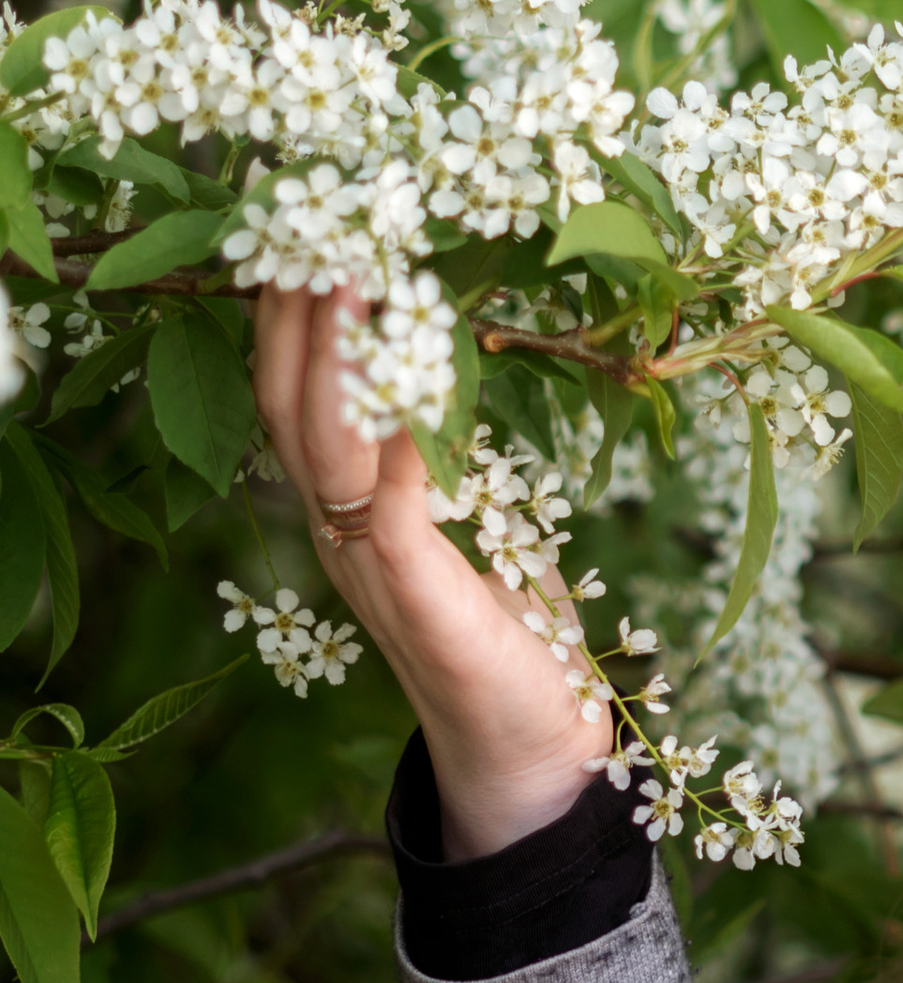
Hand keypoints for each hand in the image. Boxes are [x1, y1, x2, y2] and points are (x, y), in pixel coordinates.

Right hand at [251, 285, 602, 859]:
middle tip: (318, 225)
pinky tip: (413, 387)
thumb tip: (474, 369)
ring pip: (322, 448)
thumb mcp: (494, 529)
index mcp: (355, 512)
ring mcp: (372, 569)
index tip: (315, 233)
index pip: (300, 400)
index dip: (296, 318)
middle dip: (294, 314)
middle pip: (287, 408)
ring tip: (351, 278)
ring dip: (335, 359)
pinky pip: (390, 509)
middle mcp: (342, 535)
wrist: (536, 757)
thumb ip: (468, 461)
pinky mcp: (420, 600)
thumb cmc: (520, 643)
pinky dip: (397, 445)